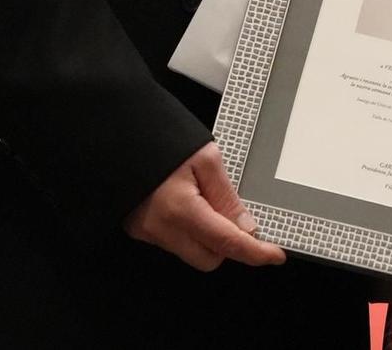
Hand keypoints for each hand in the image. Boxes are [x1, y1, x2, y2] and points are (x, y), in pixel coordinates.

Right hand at [124, 141, 284, 271]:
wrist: (117, 133)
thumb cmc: (157, 136)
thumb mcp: (204, 157)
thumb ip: (226, 196)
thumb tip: (246, 226)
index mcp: (180, 209)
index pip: (227, 243)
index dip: (255, 252)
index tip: (274, 254)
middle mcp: (159, 228)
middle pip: (208, 258)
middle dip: (226, 243)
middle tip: (232, 213)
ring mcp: (146, 231)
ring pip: (190, 252)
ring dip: (205, 235)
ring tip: (202, 198)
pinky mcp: (137, 229)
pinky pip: (172, 241)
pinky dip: (187, 229)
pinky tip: (185, 202)